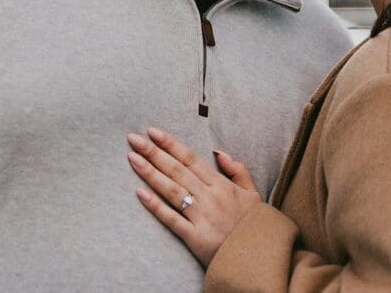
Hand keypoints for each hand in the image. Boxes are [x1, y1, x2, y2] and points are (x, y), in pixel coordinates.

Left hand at [127, 127, 262, 266]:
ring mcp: (201, 216)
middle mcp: (209, 197)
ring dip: (150, 173)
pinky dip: (155, 206)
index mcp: (222, 184)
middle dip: (154, 152)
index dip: (171, 144)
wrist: (258, 257)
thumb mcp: (253, 192)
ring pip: (172, 190)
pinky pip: (171, 219)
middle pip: (177, 170)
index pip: (191, 159)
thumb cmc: (254, 225)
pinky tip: (139, 193)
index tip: (153, 132)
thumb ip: (237, 170)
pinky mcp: (194, 237)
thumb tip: (218, 152)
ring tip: (132, 158)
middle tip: (134, 139)